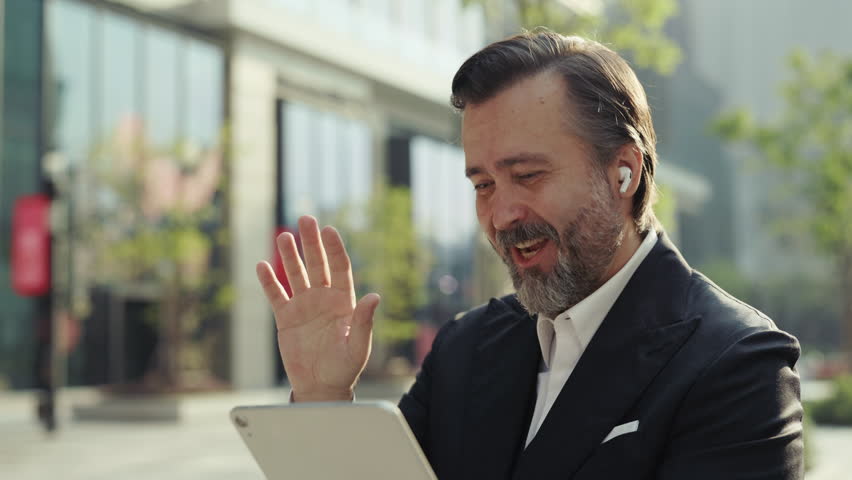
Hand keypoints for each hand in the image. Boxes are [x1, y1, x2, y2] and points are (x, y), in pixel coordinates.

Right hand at [256, 215, 379, 401]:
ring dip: (289, 256)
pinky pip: (276, 295)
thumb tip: (375, 296)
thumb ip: (364, 321)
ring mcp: (304, 306)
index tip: (329, 230)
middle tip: (306, 218)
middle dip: (311, 242)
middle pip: (317, 264)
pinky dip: (269, 281)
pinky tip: (262, 265)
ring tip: (283, 236)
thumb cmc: (345, 368)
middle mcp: (324, 299)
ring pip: (295, 274)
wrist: (322, 387)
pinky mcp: (286, 318)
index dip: (334, 249)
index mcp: (344, 302)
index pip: (340, 268)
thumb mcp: (358, 347)